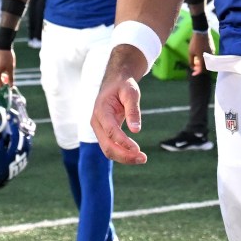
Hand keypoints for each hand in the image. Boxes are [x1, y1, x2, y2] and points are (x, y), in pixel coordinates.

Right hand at [0, 48, 14, 86]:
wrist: (3, 47)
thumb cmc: (7, 58)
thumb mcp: (11, 68)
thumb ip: (11, 78)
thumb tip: (11, 86)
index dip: (3, 86)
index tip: (9, 84)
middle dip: (0, 84)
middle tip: (7, 80)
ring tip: (6, 74)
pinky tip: (3, 70)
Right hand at [90, 48, 147, 165]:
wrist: (114, 82)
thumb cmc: (123, 85)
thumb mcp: (131, 92)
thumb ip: (133, 110)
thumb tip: (136, 130)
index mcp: (101, 110)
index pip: (111, 131)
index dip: (123, 142)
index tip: (138, 150)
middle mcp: (96, 122)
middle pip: (107, 146)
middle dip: (124, 155)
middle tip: (143, 158)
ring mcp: (99, 129)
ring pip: (108, 150)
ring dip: (124, 157)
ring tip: (142, 158)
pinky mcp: (104, 133)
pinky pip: (111, 147)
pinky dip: (122, 153)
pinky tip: (135, 154)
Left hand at [188, 29, 212, 74]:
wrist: (201, 33)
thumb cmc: (195, 43)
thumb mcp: (190, 52)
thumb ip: (191, 61)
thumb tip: (192, 67)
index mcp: (203, 59)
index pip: (201, 70)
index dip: (197, 73)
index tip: (193, 74)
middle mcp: (209, 58)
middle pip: (206, 68)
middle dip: (200, 69)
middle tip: (195, 68)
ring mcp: (211, 54)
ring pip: (208, 64)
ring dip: (203, 65)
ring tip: (197, 63)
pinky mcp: (212, 51)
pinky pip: (209, 59)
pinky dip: (205, 61)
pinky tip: (200, 58)